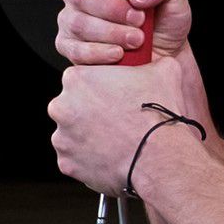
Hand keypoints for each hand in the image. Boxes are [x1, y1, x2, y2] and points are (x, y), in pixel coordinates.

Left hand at [48, 55, 191, 196]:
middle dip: (90, 115)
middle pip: (72, 108)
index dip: (100, 90)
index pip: (82, 80)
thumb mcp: (163, 72)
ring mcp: (61, 138)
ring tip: (114, 143)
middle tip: (115, 122)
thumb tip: (159, 59)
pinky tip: (109, 158)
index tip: (114, 99)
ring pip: (71, 135)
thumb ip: (152, 61)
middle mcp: (61, 106)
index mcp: (76, 78)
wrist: (159, 157)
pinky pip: (74, 160)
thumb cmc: (158, 114)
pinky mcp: (66, 163)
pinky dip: (88, 161)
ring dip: (88, 138)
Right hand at [57, 0, 194, 65]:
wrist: (167, 59)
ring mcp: (72, 22)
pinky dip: (99, 52)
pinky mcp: (72, 49)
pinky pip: (75, 50)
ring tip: (137, 38)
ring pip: (78, 23)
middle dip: (111, 9)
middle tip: (139, 19)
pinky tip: (118, 53)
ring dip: (111, 32)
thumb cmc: (166, 22)